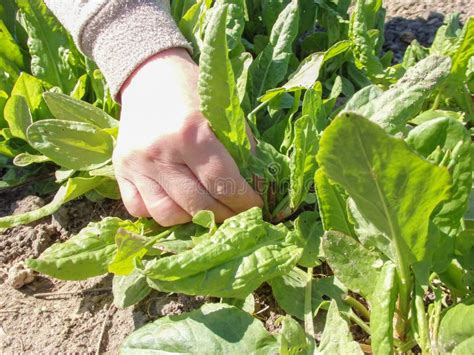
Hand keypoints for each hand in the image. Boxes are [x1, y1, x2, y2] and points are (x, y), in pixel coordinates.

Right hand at [113, 48, 261, 225]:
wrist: (149, 75)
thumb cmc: (193, 92)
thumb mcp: (224, 114)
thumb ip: (241, 151)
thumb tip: (255, 187)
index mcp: (190, 133)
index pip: (222, 183)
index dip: (244, 201)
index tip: (256, 206)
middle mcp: (159, 152)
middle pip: (197, 205)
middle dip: (225, 215)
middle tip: (237, 213)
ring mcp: (136, 164)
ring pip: (166, 214)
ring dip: (192, 219)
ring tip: (207, 208)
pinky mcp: (120, 170)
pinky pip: (139, 209)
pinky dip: (161, 212)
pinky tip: (176, 202)